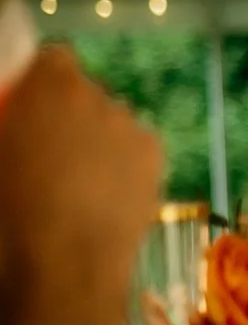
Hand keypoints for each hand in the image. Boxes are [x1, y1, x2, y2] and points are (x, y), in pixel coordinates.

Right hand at [0, 47, 163, 324]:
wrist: (65, 265)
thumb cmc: (10, 214)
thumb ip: (13, 127)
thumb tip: (22, 132)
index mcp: (49, 87)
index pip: (53, 59)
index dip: (43, 82)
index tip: (32, 109)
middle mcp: (96, 95)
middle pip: (86, 93)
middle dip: (70, 115)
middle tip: (52, 155)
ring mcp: (132, 125)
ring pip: (113, 121)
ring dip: (100, 139)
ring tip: (81, 183)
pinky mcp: (156, 156)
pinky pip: (136, 147)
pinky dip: (124, 162)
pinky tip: (107, 195)